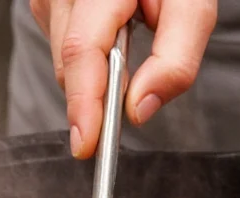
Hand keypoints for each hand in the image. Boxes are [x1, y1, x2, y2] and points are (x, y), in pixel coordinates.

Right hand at [29, 0, 217, 158]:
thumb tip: (139, 111)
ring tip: (130, 34)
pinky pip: (62, 50)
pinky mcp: (47, 4)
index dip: (84, 101)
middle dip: (97, 93)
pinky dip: (89, 59)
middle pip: (71, 64)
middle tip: (136, 85)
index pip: (82, 49)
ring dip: (95, 72)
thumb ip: (175, 60)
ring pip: (65, 62)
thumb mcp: (192, 8)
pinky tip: (112, 36)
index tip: (87, 142)